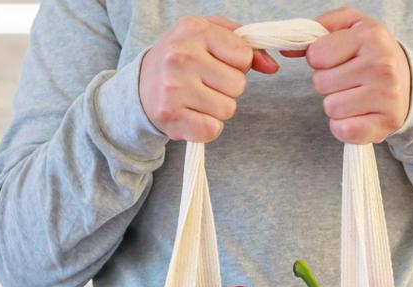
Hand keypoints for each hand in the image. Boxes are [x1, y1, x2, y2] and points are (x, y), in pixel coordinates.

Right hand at [140, 16, 278, 141]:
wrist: (140, 85)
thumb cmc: (183, 58)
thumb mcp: (210, 37)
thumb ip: (245, 44)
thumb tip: (272, 66)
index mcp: (194, 30)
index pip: (244, 55)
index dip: (237, 64)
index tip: (218, 63)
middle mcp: (181, 57)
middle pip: (238, 85)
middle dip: (227, 88)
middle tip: (205, 83)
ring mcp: (173, 88)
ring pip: (228, 109)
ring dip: (218, 108)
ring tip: (197, 97)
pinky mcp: (170, 117)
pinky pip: (213, 130)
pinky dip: (207, 127)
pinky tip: (192, 114)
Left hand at [283, 8, 411, 143]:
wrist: (408, 78)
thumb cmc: (370, 51)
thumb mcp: (349, 26)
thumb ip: (315, 29)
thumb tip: (287, 50)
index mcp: (370, 36)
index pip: (316, 55)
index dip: (319, 59)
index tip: (336, 59)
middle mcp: (382, 65)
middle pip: (321, 83)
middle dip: (327, 82)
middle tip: (347, 79)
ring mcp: (388, 96)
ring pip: (331, 108)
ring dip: (336, 104)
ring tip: (354, 95)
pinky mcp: (388, 122)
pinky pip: (344, 131)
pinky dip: (343, 126)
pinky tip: (357, 114)